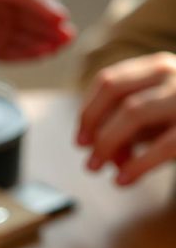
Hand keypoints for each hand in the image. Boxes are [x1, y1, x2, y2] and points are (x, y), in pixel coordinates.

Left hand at [0, 0, 74, 63]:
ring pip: (29, 25)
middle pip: (30, 6)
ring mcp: (5, 14)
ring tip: (64, 45)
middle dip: (49, 21)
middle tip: (67, 34)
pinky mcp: (4, 35)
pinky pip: (19, 44)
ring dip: (46, 36)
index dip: (39, 4)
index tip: (58, 16)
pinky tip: (47, 54)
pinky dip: (32, 50)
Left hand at [77, 52, 175, 184]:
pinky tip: (123, 180)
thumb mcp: (159, 114)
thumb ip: (131, 124)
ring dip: (108, 144)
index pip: (109, 81)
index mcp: (158, 67)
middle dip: (93, 126)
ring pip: (133, 113)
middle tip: (87, 157)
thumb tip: (98, 147)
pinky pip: (162, 145)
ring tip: (98, 169)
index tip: (80, 139)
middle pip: (115, 92)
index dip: (88, 111)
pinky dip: (137, 165)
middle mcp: (172, 73)